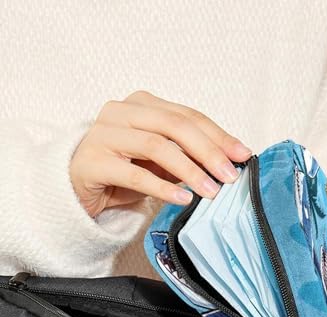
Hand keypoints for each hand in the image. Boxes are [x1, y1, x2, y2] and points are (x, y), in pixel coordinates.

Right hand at [70, 91, 252, 217]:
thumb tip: (231, 162)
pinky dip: (162, 187)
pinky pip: (134, 174)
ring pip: (156, 146)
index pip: (189, 116)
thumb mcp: (162, 161)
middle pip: (175, 126)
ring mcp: (103, 133)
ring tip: (211, 191)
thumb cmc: (125, 171)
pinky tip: (182, 198)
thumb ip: (189, 155)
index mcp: (143, 104)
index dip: (219, 135)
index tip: (243, 155)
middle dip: (209, 152)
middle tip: (230, 176)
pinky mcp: (92, 161)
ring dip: (190, 170)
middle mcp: (122, 111)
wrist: (79, 187)